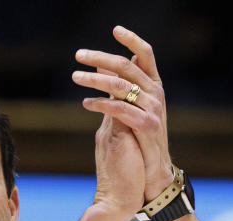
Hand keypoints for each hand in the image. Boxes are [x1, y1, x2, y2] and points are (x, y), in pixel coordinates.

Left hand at [72, 25, 171, 201]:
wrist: (149, 178)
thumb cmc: (137, 144)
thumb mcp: (125, 111)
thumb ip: (115, 87)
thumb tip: (100, 66)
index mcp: (153, 88)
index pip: (146, 56)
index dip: (132, 40)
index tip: (115, 29)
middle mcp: (156, 95)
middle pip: (128, 66)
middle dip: (101, 57)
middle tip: (79, 54)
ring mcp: (154, 111)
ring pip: (121, 85)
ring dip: (94, 80)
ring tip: (75, 77)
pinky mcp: (148, 127)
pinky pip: (121, 109)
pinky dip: (101, 104)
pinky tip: (85, 103)